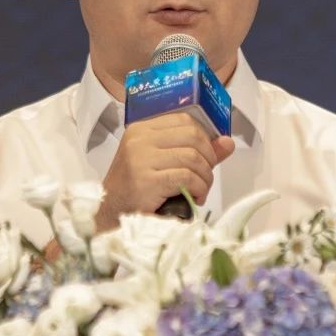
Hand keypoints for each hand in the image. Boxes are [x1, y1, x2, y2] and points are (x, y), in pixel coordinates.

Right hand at [95, 113, 235, 232]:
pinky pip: (186, 177)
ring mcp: (141, 159)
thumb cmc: (135, 191)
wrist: (108, 215)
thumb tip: (228, 142)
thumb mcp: (162, 164)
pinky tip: (193, 198)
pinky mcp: (146, 180)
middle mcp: (139, 138)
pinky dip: (198, 189)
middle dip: (208, 160)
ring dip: (205, 178)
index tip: (205, 159)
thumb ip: (195, 151)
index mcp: (141, 128)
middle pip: (193, 136)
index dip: (204, 139)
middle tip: (204, 178)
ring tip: (199, 191)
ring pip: (193, 158)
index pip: (185, 120)